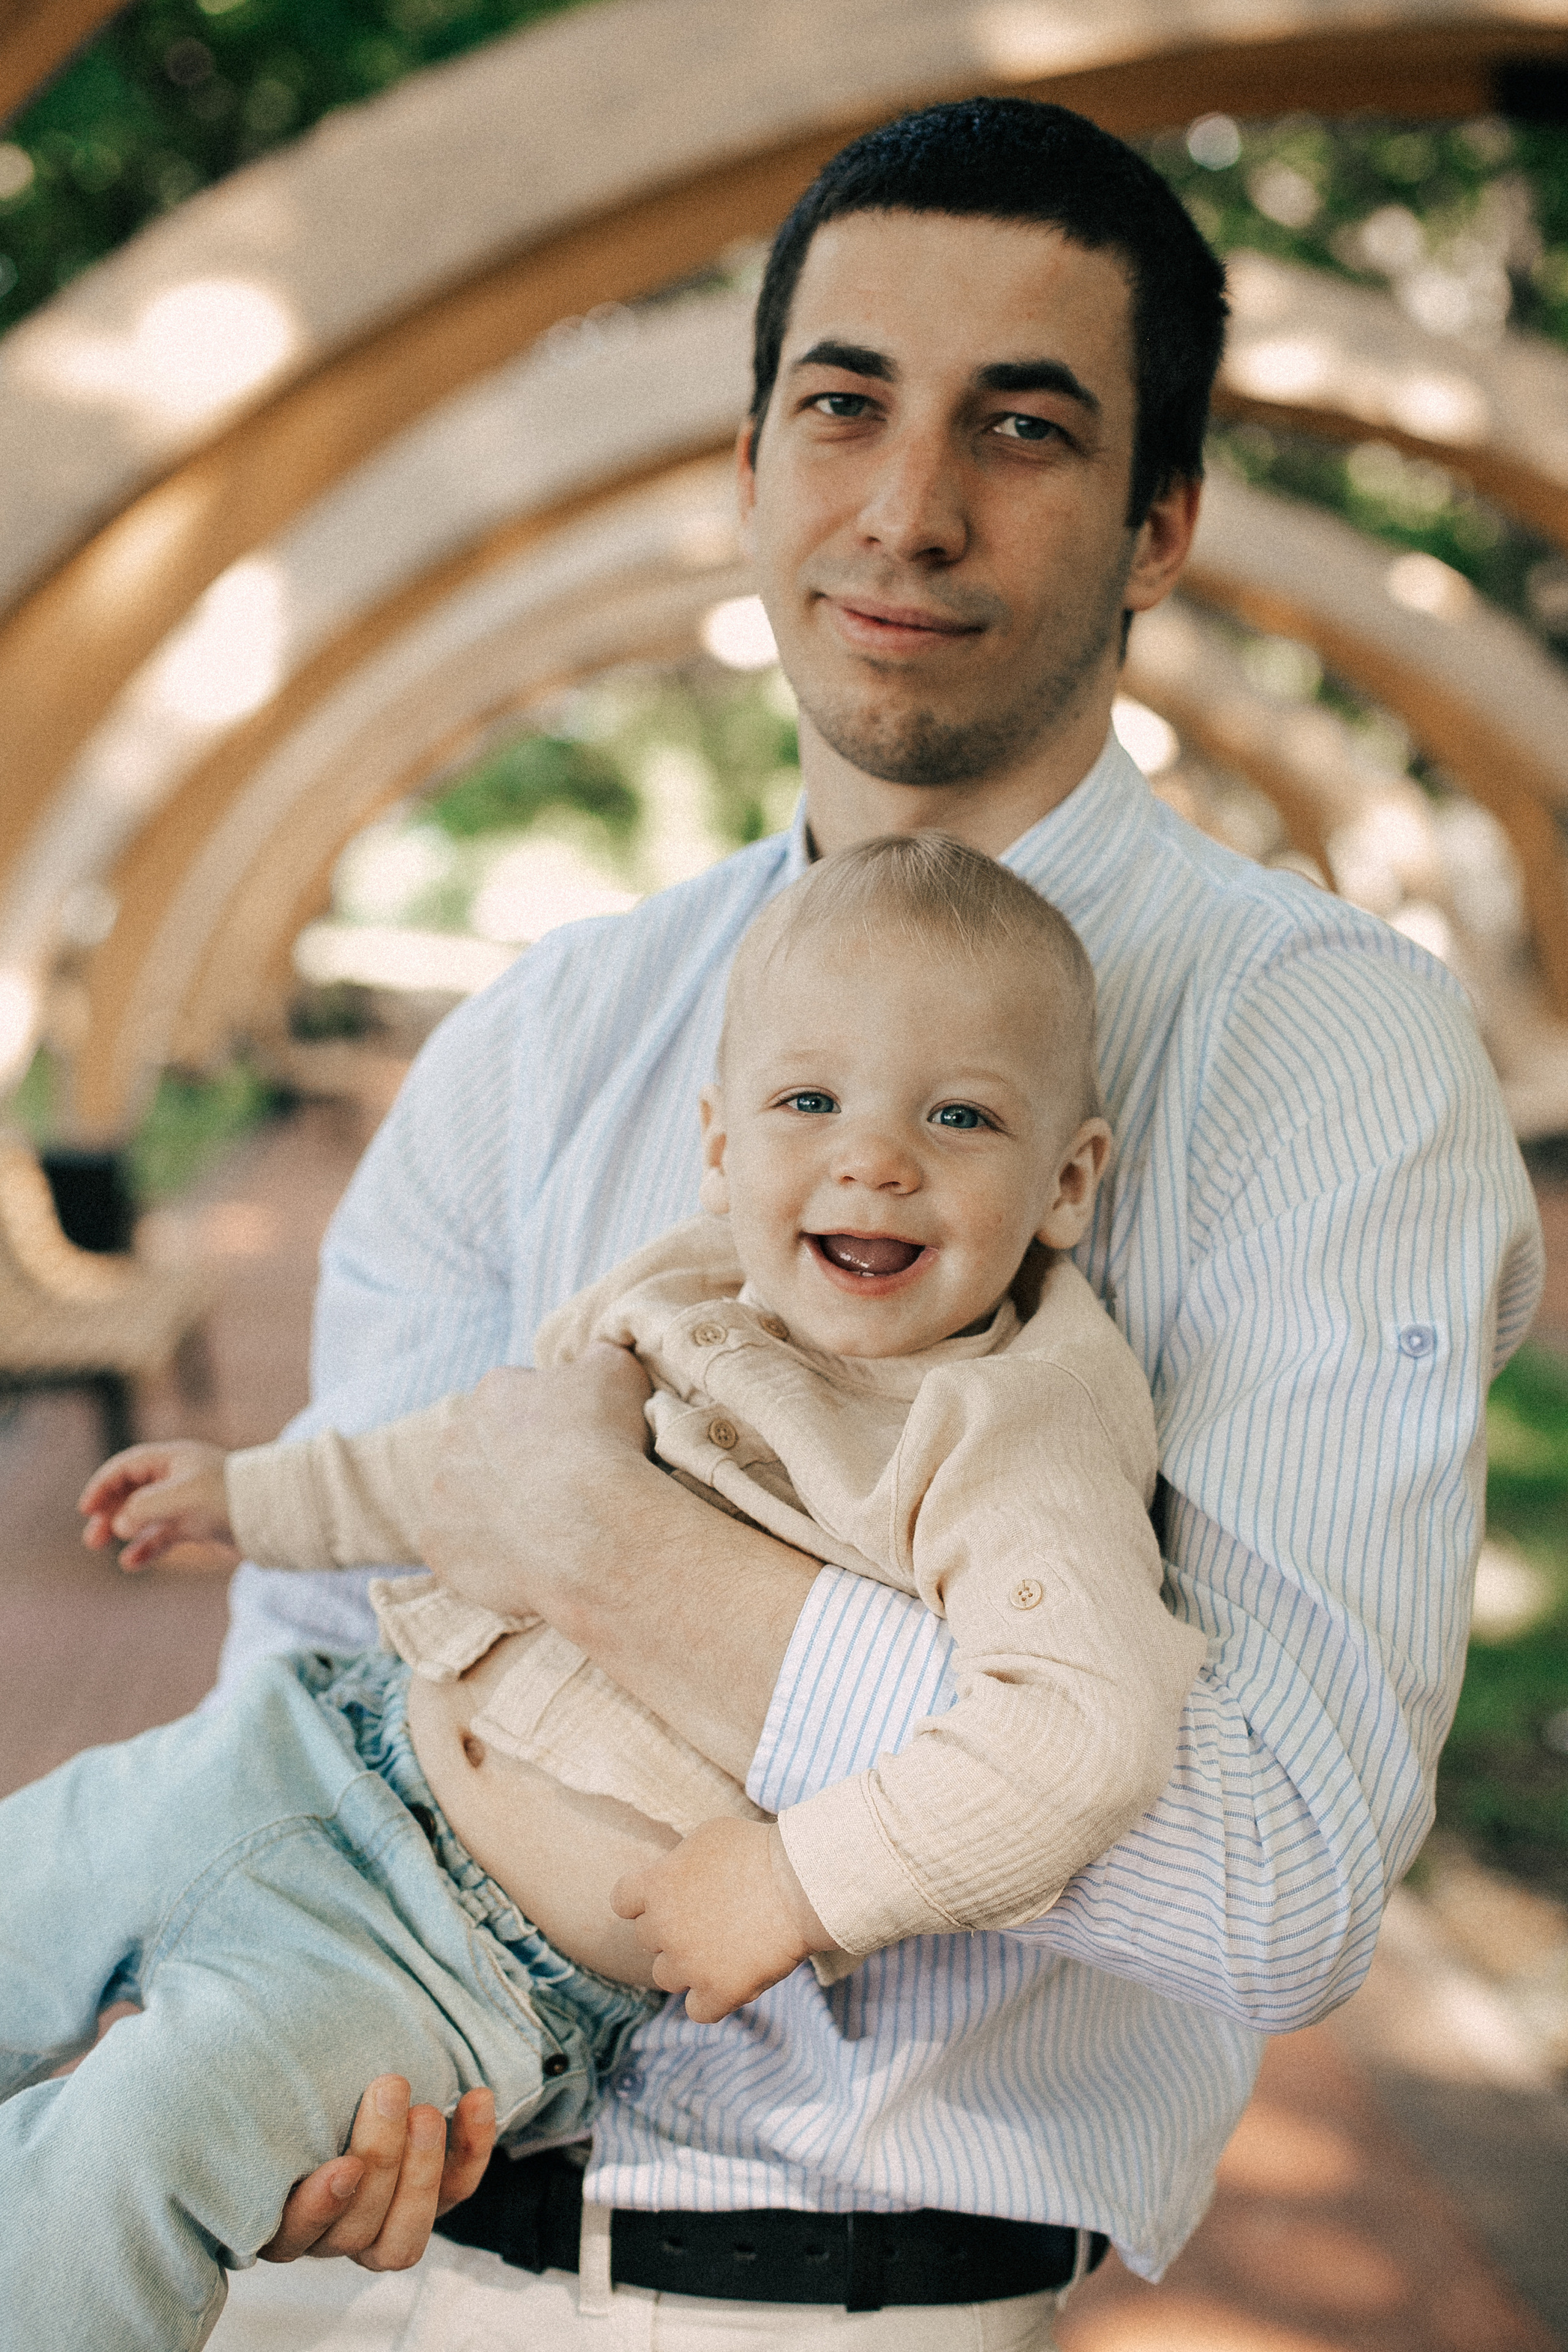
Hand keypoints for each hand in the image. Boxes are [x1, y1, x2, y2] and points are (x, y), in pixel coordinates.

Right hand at [78, 1439, 239, 1571]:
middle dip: (108, 1510)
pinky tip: (131, 1563)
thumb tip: (118, 1523)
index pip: (127, 1467)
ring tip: (102, 1546)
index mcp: (173, 1459)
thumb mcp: (182, 1496)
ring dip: (122, 1529)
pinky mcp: (198, 1526)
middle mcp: (177, 1478)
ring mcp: (187, 1503)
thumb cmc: (229, 1497)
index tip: (86, 1508)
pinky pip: (163, 1536)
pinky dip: (146, 1548)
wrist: (273, 1516)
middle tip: (92, 1536)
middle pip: (131, 1491)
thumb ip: (144, 1507)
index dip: (103, 1485)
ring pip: (144, 1515)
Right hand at [260, 2076, 495, 2268]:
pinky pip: (458, 2191)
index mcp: (283, 2214)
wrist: (361, 2080)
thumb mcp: (281, 2089)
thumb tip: (238, 2040)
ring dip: (422, 2172)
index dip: (318, 2210)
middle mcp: (333, 2233)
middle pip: (356, 2230)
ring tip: (426, 2112)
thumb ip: (273, 2088)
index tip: (343, 2166)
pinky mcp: (433, 2202)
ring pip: (405, 2235)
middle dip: (381, 2160)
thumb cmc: (300, 2085)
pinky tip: (476, 2099)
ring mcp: (386, 2224)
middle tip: (391, 2089)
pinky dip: (472, 2148)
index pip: (293, 2236)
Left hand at [422, 1347, 653, 1625]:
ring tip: (545, 1530)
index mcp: (493, 1393)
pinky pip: (460, 1551)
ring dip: (497, 1510)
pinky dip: (486, 1557)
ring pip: (467, 1500)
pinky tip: (525, 1561)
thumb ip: (598, 1357)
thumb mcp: (618, 1370)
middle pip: (486, 1450)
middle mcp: (454, 1438)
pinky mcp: (437, 1548)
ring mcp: (440, 1496)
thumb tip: (594, 1357)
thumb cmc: (604, 1442)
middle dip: (515, 1465)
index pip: (518, 1401)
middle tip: (560, 1489)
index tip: (579, 1445)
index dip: (552, 1424)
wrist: (590, 1526)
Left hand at [611, 1818, 834, 2022]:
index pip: (623, 1901)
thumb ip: (681, 1861)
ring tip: (722, 1950)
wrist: (801, 1884)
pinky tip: (732, 1981)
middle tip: (710, 1920)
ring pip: (667, 1977)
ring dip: (688, 1967)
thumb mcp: (709, 1836)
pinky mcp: (718, 1993)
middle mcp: (663, 1928)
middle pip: (648, 1940)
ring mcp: (688, 1965)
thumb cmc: (759, 1851)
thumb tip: (678, 1874)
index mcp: (656, 1886)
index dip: (644, 1902)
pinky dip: (711, 2000)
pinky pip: (698, 2011)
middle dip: (673, 1931)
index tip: (670, 1898)